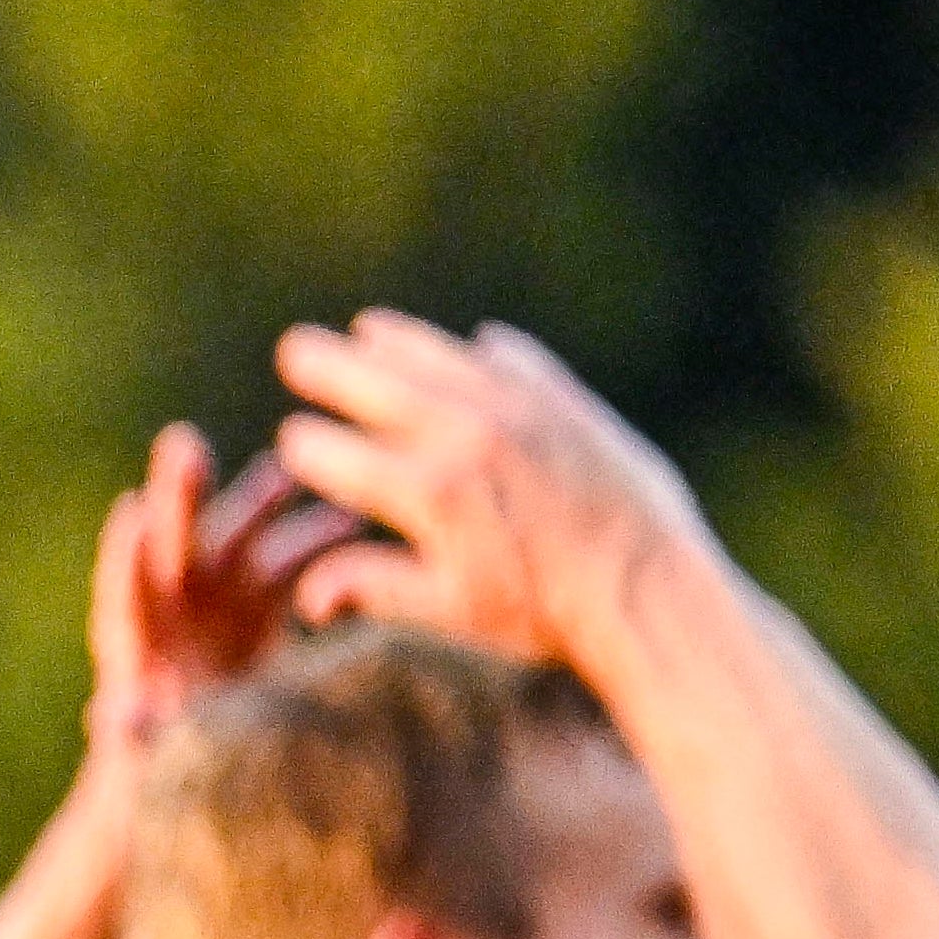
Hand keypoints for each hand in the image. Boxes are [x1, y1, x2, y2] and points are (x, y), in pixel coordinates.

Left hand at [86, 417, 355, 759]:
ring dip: (261, 504)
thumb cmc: (164, 776)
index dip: (126, 559)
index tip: (130, 516)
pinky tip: (353, 518)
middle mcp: (172, 609)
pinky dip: (317, 541)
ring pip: (238, 538)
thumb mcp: (150, 766)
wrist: (208, 776)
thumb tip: (115, 719)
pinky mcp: (264, 599)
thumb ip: (137, 739)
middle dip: (178, 498)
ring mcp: (220, 596)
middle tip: (182, 446)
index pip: (124, 596)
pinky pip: (291, 560)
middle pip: (172, 546)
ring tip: (291, 472)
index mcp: (133, 646)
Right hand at [266, 312, 711, 669]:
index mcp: (427, 493)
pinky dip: (489, 350)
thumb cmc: (543, 611)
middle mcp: (467, 436)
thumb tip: (305, 598)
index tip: (291, 444)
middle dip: (330, 367)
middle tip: (295, 349)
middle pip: (378, 385)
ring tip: (367, 327)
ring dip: (400, 341)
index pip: (339, 455)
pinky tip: (478, 343)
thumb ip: (373, 588)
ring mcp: (520, 408)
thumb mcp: (448, 610)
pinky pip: (518, 359)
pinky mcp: (567, 401)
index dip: (305, 448)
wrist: (648, 586)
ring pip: (443, 358)